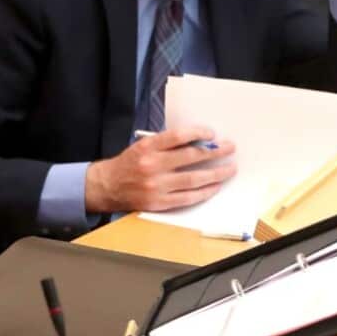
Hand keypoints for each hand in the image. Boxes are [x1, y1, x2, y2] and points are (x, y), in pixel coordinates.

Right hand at [85, 127, 235, 212]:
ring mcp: (156, 186)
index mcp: (147, 147)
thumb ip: (166, 144)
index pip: (178, 136)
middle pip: (191, 157)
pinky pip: (187, 198)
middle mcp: (151, 166)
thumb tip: (198, 143)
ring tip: (229, 169)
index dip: (199, 133)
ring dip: (216, 174)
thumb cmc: (128, 164)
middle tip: (230, 149)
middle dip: (215, 152)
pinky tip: (214, 187)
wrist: (106, 186)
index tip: (212, 134)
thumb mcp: (142, 146)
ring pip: (193, 179)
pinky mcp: (158, 203)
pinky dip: (204, 192)